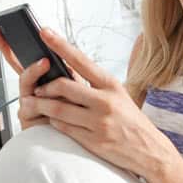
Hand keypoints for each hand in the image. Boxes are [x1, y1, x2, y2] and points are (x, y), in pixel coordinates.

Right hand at [0, 26, 84, 129]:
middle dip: (9, 49)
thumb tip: (63, 52)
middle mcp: (34, 90)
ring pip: (25, 82)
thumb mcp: (77, 87)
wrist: (83, 141)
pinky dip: (38, 96)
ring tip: (44, 62)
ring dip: (34, 71)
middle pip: (18, 67)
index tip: (0, 28)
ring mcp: (29, 103)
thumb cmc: (82, 114)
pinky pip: (30, 103)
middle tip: (6, 32)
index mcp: (46, 79)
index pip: (26, 58)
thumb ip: (67, 73)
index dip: (12, 44)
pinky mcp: (28, 118)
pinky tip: (44, 93)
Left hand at [22, 27, 179, 178]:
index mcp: (111, 85)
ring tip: (33, 103)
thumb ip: (95, 84)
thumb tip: (68, 70)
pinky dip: (53, 122)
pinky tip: (51, 120)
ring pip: (58, 109)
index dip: (60, 45)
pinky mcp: (93, 140)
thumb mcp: (118, 95)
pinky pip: (64, 128)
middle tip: (36, 89)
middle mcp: (105, 101)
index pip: (81, 60)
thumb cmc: (131, 120)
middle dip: (44, 87)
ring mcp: (99, 122)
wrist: (150, 150)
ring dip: (41, 105)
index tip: (45, 32)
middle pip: (63, 86)